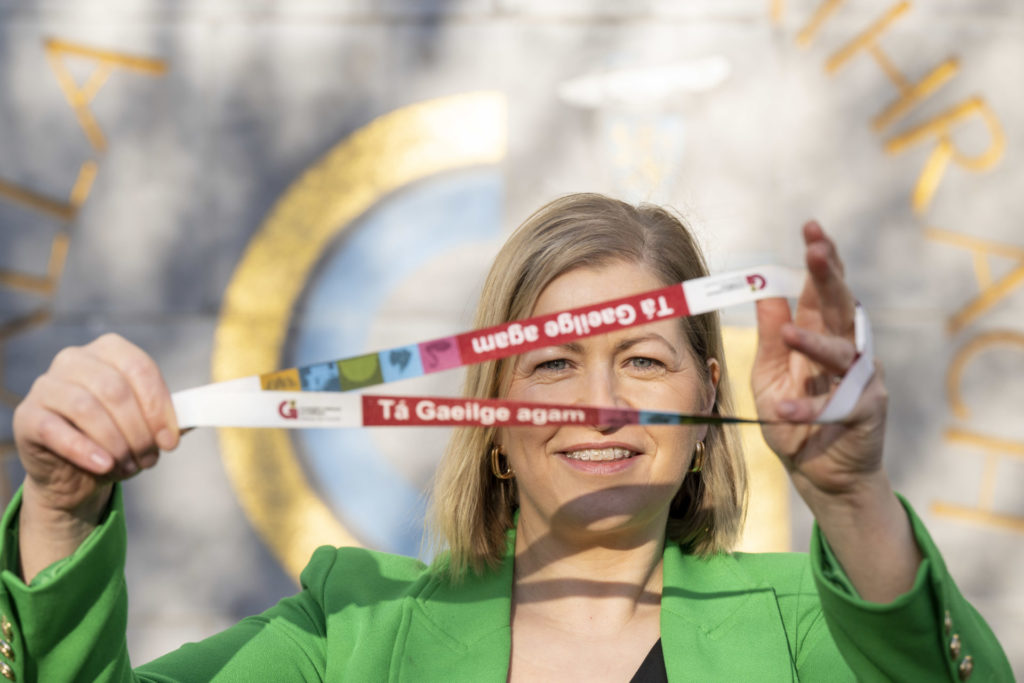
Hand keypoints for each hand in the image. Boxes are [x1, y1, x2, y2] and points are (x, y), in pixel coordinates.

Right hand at [13, 333, 179, 519]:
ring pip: (87, 408)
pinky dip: (85, 450)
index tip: (170, 441)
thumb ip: (172, 416)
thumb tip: (204, 411)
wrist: (76, 471)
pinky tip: (104, 466)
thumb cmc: (117, 438)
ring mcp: (46, 385)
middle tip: (149, 459)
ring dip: (116, 443)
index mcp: (109, 350)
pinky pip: (56, 430)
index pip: (140, 368)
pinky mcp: (28, 416)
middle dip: (138, 431)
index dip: (159, 407)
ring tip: (129, 466)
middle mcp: (74, 359)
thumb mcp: (147, 425)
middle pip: (115, 390)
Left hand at [751, 221, 887, 500]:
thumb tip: (763, 291)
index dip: (820, 260)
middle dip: (829, 277)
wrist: (819, 472)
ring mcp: (861, 380)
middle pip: (842, 307)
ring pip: (843, 353)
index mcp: (821, 334)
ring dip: (815, 345)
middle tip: (817, 250)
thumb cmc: (792, 415)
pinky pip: (837, 408)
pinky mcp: (865, 413)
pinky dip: (810, 409)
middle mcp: (847, 350)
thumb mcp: (769, 373)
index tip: (811, 229)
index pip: (822, 291)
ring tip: (789, 336)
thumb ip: (770, 334)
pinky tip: (785, 410)